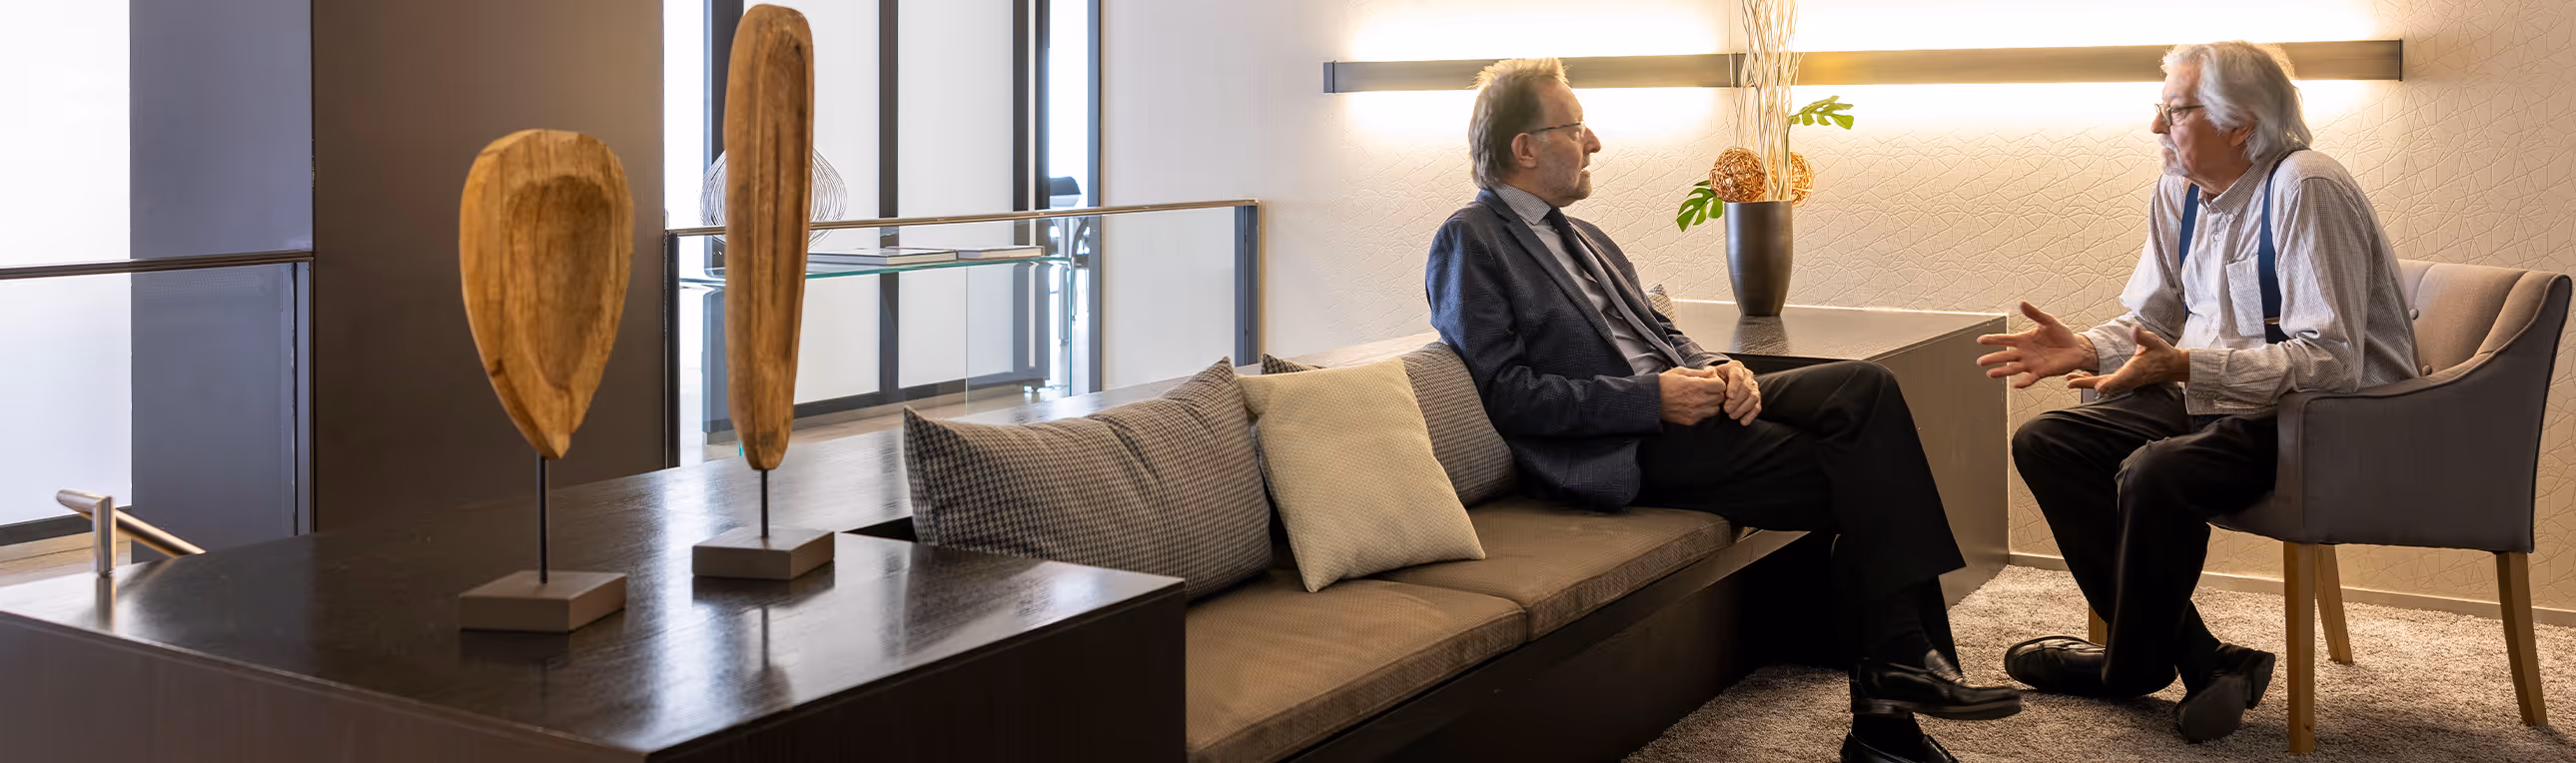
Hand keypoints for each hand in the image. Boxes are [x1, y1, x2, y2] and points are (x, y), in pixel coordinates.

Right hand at [1657, 366, 1727, 425]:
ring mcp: (1695, 411)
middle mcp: (1698, 400)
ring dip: (1712, 403)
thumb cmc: (1664, 383)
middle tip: (1708, 390)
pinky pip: (1706, 416)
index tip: (1712, 382)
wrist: (1650, 398)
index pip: (1721, 386)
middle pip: (1720, 397)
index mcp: (1697, 385)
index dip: (1718, 382)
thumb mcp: (1681, 371)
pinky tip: (1696, 405)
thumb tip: (1712, 372)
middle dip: (1716, 392)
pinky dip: (1704, 411)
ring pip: (1715, 408)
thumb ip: (1700, 372)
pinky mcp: (1691, 420)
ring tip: (1703, 399)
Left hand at [1713, 363, 1760, 424]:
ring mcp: (1753, 386)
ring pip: (1754, 397)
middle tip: (1727, 410)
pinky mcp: (1756, 398)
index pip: (1737, 376)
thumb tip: (1710, 377)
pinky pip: (1757, 406)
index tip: (1729, 396)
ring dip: (1743, 408)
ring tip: (1732, 416)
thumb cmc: (1715, 378)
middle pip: (1746, 388)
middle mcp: (1747, 375)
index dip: (1734, 387)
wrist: (1720, 382)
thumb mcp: (1710, 374)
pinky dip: (1751, 415)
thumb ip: (1709, 375)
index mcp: (1735, 367)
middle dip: (1737, 401)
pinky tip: (1743, 421)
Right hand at [1976, 302, 2097, 388]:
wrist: (2076, 348)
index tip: (1981, 340)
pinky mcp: (2041, 372)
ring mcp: (2031, 363)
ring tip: (1990, 374)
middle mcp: (2024, 353)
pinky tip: (2016, 385)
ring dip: (2002, 371)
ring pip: (2013, 368)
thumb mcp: (2048, 321)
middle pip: (2004, 356)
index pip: (2004, 340)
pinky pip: (2030, 378)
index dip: (1993, 340)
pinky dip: (2024, 382)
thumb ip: (2034, 313)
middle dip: (1992, 358)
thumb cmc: (2061, 334)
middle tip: (1981, 361)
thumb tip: (2022, 303)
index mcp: (2024, 340)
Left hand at [2067, 326, 2188, 394]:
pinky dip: (2094, 382)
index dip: (2110, 383)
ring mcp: (2126, 383)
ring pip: (2104, 386)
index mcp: (2135, 370)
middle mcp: (2129, 380)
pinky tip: (2083, 377)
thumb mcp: (2153, 341)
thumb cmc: (2162, 352)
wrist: (2170, 365)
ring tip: (2070, 381)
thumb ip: (2142, 336)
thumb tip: (2135, 329)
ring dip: (2087, 383)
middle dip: (2087, 384)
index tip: (2098, 387)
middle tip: (2070, 382)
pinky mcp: (2124, 382)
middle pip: (2106, 385)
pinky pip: (2107, 384)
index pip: (2121, 379)